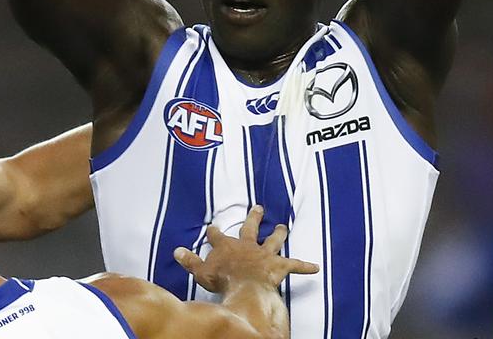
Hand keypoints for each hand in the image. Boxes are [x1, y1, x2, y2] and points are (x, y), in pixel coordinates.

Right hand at [173, 205, 318, 293]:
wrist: (242, 285)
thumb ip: (189, 260)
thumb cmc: (222, 279)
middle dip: (254, 217)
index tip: (213, 226)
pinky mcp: (278, 266)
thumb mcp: (200, 271)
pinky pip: (294, 265)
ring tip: (283, 227)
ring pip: (273, 240)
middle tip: (258, 208)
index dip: (215, 232)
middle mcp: (247, 246)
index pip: (218, 236)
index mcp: (227, 246)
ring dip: (279, 234)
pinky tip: (316, 267)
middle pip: (250, 228)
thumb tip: (176, 251)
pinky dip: (305, 266)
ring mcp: (264, 254)